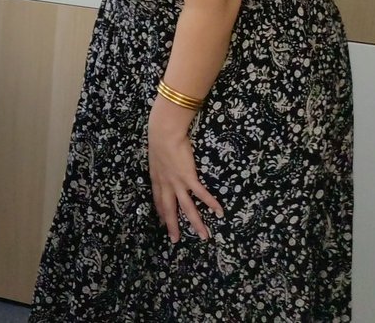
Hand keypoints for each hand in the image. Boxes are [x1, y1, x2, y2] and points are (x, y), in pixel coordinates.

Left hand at [148, 98, 223, 242]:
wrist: (163, 133)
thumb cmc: (159, 140)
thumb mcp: (155, 156)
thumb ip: (160, 164)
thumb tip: (162, 163)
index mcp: (157, 179)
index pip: (158, 201)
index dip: (161, 212)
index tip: (162, 221)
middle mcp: (166, 185)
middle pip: (169, 210)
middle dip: (173, 226)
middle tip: (176, 240)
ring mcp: (177, 183)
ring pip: (187, 208)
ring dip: (196, 223)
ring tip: (204, 236)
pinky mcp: (188, 177)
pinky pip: (201, 193)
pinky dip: (211, 203)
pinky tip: (219, 212)